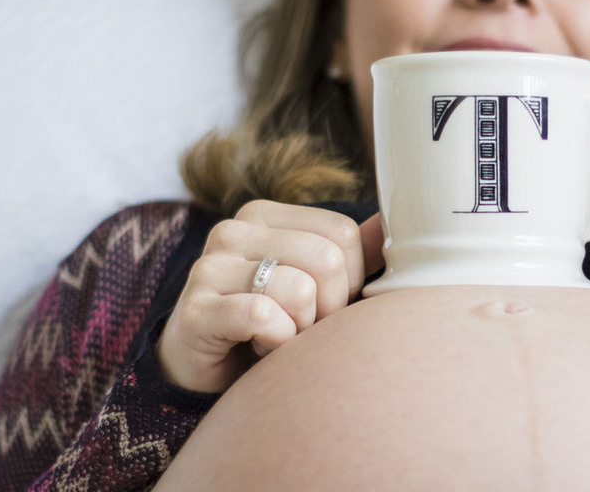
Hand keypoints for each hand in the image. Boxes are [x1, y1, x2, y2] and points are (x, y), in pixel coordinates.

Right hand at [157, 201, 384, 393]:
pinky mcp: (196, 310)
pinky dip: (275, 343)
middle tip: (304, 327)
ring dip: (300, 329)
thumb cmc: (269, 324)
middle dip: (329, 308)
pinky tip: (258, 348)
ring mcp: (209, 267)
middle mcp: (233, 231)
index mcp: (265, 215)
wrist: (206, 372)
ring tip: (278, 335)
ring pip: (299, 290)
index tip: (325, 303)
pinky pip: (264, 318)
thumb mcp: (313, 282)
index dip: (349, 280)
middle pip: (327, 260)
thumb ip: (350, 251)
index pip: (343, 234)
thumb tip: (394, 223)